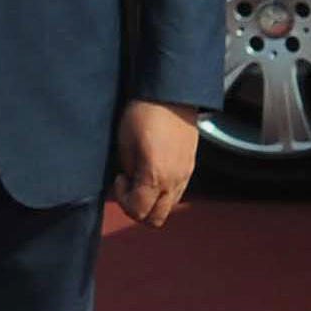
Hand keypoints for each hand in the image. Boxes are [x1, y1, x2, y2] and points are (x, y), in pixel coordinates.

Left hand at [111, 99, 198, 226]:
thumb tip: (129, 182)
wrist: (171, 93)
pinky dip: (164, 191)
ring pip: (168, 207)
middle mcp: (174, 181)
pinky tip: (155, 169)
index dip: (124, 200)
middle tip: (129, 187)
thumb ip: (128, 171)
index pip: (138, 211)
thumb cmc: (142, 114)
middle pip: (156, 218)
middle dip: (138, 209)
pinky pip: (178, 191)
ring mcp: (186, 175)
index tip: (119, 178)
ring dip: (152, 201)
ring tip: (142, 177)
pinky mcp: (191, 166)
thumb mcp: (125, 145)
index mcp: (155, 176)